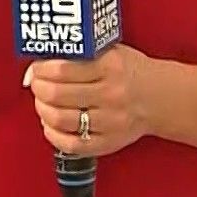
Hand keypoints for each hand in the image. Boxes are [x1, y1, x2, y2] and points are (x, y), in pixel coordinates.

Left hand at [26, 45, 154, 157]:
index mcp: (111, 67)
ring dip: (42, 109)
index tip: (37, 68)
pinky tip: (50, 125)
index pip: (63, 69)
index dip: (41, 69)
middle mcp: (111, 95)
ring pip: (60, 119)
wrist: (160, 98)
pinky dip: (53, 135)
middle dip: (38, 88)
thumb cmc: (129, 72)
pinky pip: (71, 145)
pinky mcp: (108, 143)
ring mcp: (110, 121)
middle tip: (37, 84)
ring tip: (43, 102)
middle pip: (57, 94)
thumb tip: (37, 67)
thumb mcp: (109, 52)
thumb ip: (77, 55)